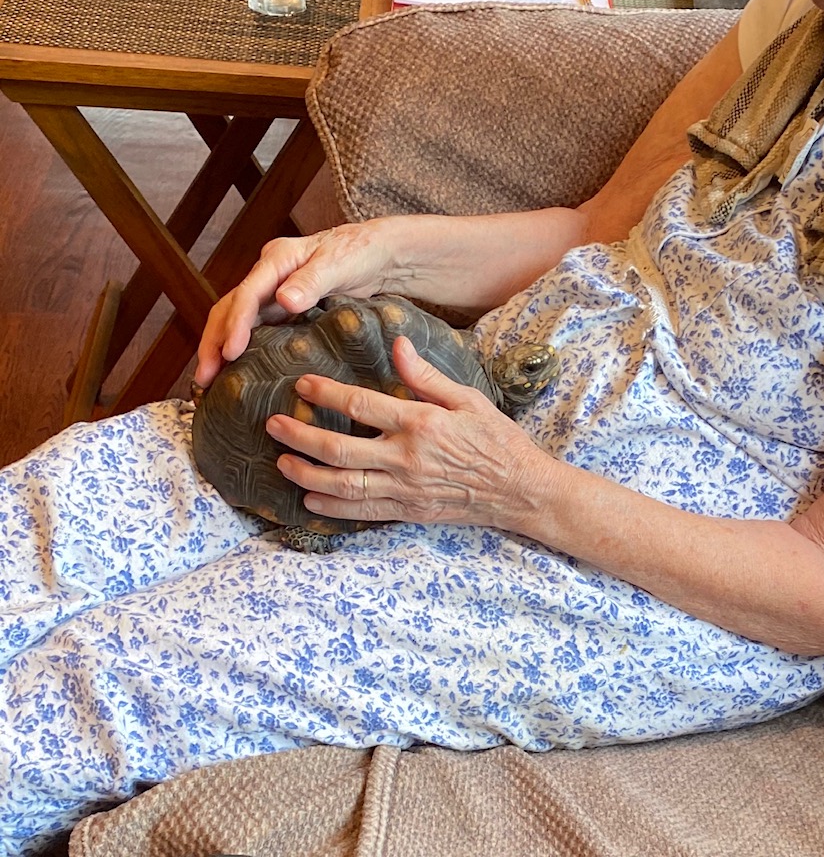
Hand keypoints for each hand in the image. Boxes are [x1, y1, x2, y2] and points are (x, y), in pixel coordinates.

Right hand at [195, 221, 400, 387]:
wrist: (383, 253)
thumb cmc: (362, 252)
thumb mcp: (340, 264)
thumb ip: (312, 281)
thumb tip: (283, 300)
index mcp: (277, 259)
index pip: (246, 294)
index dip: (235, 325)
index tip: (229, 353)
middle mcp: (269, 275)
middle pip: (230, 308)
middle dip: (213, 342)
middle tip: (204, 378)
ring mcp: (275, 291)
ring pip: (238, 320)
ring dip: (221, 348)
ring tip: (210, 382)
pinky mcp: (285, 309)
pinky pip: (257, 329)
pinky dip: (243, 349)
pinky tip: (238, 373)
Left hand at [264, 335, 555, 530]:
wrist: (518, 489)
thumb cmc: (496, 439)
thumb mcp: (468, 399)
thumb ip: (427, 376)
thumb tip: (398, 345)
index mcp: (421, 423)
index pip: (361, 405)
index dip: (326, 394)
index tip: (301, 385)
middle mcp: (406, 458)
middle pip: (339, 448)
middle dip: (300, 436)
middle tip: (273, 424)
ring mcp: (404, 489)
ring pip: (342, 484)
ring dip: (306, 473)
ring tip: (282, 461)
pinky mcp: (407, 511)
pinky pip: (360, 511)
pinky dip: (331, 506)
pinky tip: (309, 497)